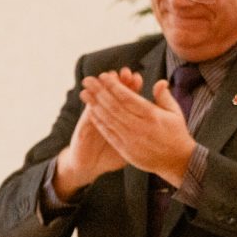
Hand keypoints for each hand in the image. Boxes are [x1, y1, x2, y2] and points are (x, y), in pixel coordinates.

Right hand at [54, 67, 142, 198]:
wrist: (89, 165)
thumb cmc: (111, 154)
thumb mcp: (129, 143)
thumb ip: (140, 129)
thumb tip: (153, 119)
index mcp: (119, 118)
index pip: (127, 98)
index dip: (131, 87)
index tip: (137, 77)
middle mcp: (106, 115)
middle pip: (113, 96)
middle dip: (118, 83)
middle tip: (125, 71)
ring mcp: (93, 120)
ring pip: (99, 101)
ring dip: (103, 88)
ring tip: (107, 76)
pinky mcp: (83, 128)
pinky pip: (88, 116)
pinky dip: (90, 105)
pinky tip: (92, 95)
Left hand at [79, 71, 196, 185]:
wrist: (178, 162)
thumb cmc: (176, 134)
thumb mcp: (175, 113)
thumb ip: (164, 97)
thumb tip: (159, 81)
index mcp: (152, 115)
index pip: (128, 97)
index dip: (114, 86)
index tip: (103, 76)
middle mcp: (140, 127)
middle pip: (115, 107)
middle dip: (99, 92)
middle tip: (87, 80)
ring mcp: (132, 139)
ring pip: (109, 119)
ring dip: (95, 105)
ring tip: (84, 94)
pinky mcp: (126, 150)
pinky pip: (109, 134)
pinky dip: (99, 122)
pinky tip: (91, 112)